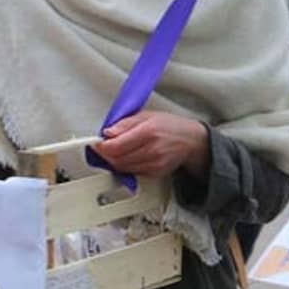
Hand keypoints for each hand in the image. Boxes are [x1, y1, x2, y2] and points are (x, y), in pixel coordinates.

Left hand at [91, 111, 208, 179]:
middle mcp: (151, 150)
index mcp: (148, 132)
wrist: (191, 141)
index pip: (116, 146)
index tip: (96, 144)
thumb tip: (108, 132)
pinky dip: (126, 166)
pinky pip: (133, 172)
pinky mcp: (155, 173)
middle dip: (106, 154)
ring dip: (114, 161)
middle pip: (117, 159)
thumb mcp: (147, 115)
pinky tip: (129, 157)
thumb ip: (125, 123)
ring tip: (116, 151)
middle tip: (103, 147)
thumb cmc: (170, 126)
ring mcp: (154, 163)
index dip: (101, 146)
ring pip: (123, 168)